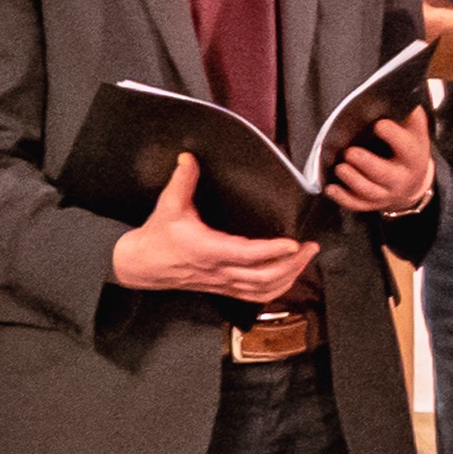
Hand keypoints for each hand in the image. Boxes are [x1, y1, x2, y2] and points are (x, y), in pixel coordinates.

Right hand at [109, 155, 317, 300]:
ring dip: (289, 276)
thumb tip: (189, 157)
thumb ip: (182, 181)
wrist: (141, 265)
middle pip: (264, 276)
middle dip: (292, 264)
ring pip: (263, 289)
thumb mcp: (168, 206)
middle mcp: (219, 270)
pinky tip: (290, 277)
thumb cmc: (157, 236)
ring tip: (306, 258)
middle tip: (311, 246)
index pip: (247, 254)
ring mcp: (224, 283)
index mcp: (208, 250)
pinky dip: (277, 289)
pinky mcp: (224, 289)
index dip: (271, 250)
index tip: (293, 242)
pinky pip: (256, 296)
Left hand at [325, 109, 435, 214]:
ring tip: (340, 167)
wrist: (415, 182)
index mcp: (413, 156)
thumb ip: (408, 115)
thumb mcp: (415, 132)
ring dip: (353, 180)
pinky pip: (357, 205)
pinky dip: (343, 198)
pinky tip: (331, 189)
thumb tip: (394, 91)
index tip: (379, 124)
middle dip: (367, 164)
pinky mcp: (372, 203)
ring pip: (369, 191)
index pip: (407, 147)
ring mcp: (386, 192)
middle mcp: (401, 177)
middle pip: (385, 174)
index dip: (394, 136)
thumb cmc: (409, 148)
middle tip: (350, 152)